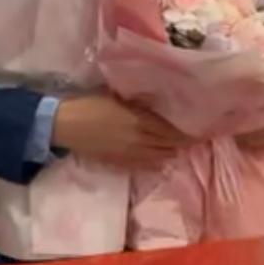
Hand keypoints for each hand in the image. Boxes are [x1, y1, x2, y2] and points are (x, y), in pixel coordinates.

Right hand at [52, 94, 190, 167]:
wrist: (66, 124)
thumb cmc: (90, 104)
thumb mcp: (117, 97)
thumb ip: (139, 105)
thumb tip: (156, 106)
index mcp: (140, 120)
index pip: (171, 131)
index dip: (185, 134)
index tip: (197, 133)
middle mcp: (139, 140)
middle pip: (168, 146)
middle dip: (180, 144)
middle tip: (191, 141)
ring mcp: (130, 154)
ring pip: (159, 157)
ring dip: (169, 153)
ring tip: (176, 149)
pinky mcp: (119, 163)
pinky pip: (144, 166)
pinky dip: (155, 163)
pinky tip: (160, 160)